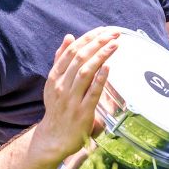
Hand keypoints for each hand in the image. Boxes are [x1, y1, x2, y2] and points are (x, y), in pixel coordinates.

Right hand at [37, 27, 120, 160]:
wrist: (53, 138)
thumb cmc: (57, 108)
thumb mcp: (54, 82)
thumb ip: (61, 60)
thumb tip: (69, 37)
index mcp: (55, 77)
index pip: (71, 52)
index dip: (87, 39)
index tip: (102, 30)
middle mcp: (61, 86)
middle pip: (79, 58)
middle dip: (98, 43)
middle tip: (114, 33)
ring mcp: (71, 99)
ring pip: (85, 72)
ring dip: (101, 56)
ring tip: (115, 45)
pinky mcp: (82, 112)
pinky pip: (92, 93)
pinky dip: (100, 79)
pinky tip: (108, 67)